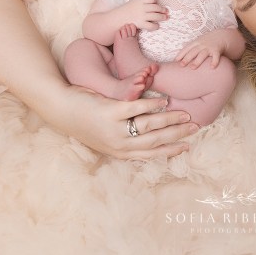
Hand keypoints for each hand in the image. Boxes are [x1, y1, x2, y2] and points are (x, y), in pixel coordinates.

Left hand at [47, 84, 198, 159]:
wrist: (61, 108)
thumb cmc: (84, 120)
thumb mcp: (106, 136)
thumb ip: (126, 136)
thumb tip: (149, 131)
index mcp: (119, 152)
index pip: (151, 153)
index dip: (171, 150)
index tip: (188, 146)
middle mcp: (119, 144)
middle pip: (155, 140)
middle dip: (177, 134)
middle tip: (194, 127)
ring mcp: (115, 128)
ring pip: (150, 125)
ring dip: (170, 120)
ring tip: (185, 114)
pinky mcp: (111, 111)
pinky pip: (137, 108)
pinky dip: (152, 104)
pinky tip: (164, 101)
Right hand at [120, 0, 167, 30]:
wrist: (117, 19)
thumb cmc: (126, 11)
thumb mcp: (133, 2)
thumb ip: (143, 3)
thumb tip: (155, 4)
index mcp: (139, 1)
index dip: (155, 1)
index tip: (155, 3)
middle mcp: (141, 7)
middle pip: (156, 7)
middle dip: (162, 9)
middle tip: (166, 11)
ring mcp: (141, 16)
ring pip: (156, 16)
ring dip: (162, 17)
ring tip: (165, 18)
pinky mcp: (141, 24)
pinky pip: (151, 25)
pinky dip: (155, 26)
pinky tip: (156, 26)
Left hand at [176, 36, 225, 68]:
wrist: (221, 35)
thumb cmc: (207, 41)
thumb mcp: (198, 41)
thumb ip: (190, 48)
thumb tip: (178, 57)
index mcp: (196, 42)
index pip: (187, 48)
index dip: (181, 54)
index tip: (175, 60)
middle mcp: (202, 45)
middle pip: (193, 51)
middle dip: (187, 58)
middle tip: (182, 65)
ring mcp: (209, 47)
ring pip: (202, 54)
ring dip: (197, 61)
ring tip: (192, 68)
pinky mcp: (217, 50)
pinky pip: (216, 56)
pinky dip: (214, 61)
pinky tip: (212, 67)